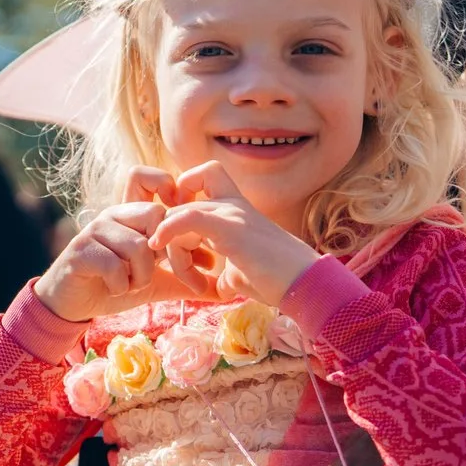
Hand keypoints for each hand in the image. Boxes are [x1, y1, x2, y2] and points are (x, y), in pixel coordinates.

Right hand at [33, 168, 211, 322]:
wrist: (72, 305)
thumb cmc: (113, 287)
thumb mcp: (154, 283)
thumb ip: (183, 280)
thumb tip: (220, 288)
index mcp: (130, 215)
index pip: (147, 178)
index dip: (168, 188)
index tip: (176, 226)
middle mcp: (113, 215)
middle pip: (153, 213)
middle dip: (164, 250)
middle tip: (158, 271)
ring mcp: (94, 231)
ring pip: (137, 245)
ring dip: (141, 275)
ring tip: (132, 284)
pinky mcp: (80, 251)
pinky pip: (113, 265)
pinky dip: (121, 284)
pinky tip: (116, 289)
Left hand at [147, 163, 320, 304]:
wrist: (306, 286)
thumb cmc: (278, 282)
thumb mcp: (242, 274)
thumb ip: (225, 273)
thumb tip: (218, 287)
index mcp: (234, 211)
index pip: (200, 178)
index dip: (179, 195)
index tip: (175, 232)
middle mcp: (232, 205)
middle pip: (180, 204)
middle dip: (170, 240)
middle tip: (189, 276)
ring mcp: (232, 213)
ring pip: (178, 213)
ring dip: (174, 251)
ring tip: (195, 283)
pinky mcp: (231, 228)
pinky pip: (187, 217)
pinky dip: (167, 229)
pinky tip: (159, 245)